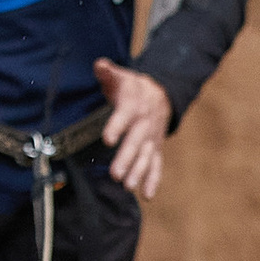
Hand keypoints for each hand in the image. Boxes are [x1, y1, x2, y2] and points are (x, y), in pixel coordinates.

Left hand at [94, 59, 169, 200]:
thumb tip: (99, 65)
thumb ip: (108, 72)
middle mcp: (144, 124)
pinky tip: (148, 195)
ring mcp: (151, 138)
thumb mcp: (121, 77)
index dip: (116, 127)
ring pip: (146, 156)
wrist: (160, 94)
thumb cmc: (132, 88)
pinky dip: (154, 180)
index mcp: (133, 106)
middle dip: (126, 159)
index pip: (124, 116)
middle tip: (116, 175)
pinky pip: (157, 165)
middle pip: (136, 142)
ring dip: (138, 172)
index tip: (108, 139)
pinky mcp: (155, 148)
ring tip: (128, 186)